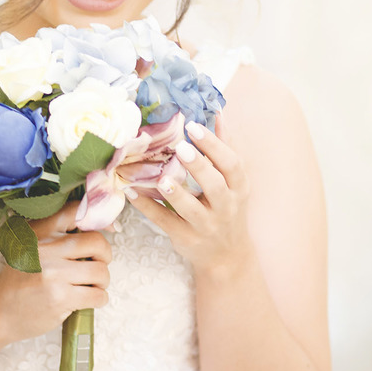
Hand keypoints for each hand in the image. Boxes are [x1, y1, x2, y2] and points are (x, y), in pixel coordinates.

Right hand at [0, 200, 111, 345]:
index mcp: (40, 232)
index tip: (111, 228)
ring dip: (103, 281)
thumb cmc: (21, 279)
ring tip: (92, 286)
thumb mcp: (30, 246)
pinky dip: (100, 298)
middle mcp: (46, 249)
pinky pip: (97, 295)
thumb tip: (106, 225)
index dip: (100, 218)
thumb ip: (58, 234)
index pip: (75, 212)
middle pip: (97, 242)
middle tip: (98, 265)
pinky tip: (89, 299)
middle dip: (105, 256)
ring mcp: (53, 274)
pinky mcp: (60, 298)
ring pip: (100, 271)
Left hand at [129, 113, 255, 277]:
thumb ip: (225, 148)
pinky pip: (165, 222)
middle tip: (181, 147)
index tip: (194, 127)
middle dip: (198, 166)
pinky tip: (133, 192)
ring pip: (191, 209)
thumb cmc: (228, 209)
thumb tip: (217, 114)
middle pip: (214, 186)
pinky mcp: (185, 238)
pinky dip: (149, 207)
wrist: (227, 255)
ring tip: (162, 177)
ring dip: (176, 193)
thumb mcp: (234, 182)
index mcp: (238, 188)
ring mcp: (205, 225)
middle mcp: (225, 207)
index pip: (231, 164)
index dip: (214, 145)